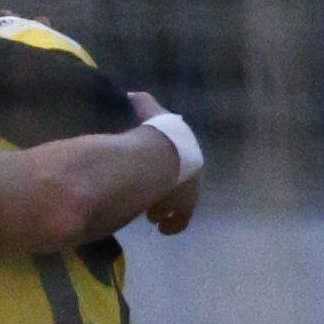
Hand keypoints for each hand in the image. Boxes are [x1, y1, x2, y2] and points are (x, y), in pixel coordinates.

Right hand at [127, 91, 201, 234]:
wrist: (161, 157)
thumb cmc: (155, 135)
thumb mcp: (149, 111)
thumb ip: (141, 102)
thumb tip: (131, 94)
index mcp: (187, 150)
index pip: (180, 161)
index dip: (164, 168)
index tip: (151, 175)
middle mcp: (193, 171)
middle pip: (180, 184)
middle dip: (165, 189)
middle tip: (150, 195)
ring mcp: (190, 191)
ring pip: (178, 204)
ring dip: (163, 207)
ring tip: (150, 213)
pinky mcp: (184, 209)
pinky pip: (179, 221)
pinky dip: (170, 225)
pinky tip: (161, 229)